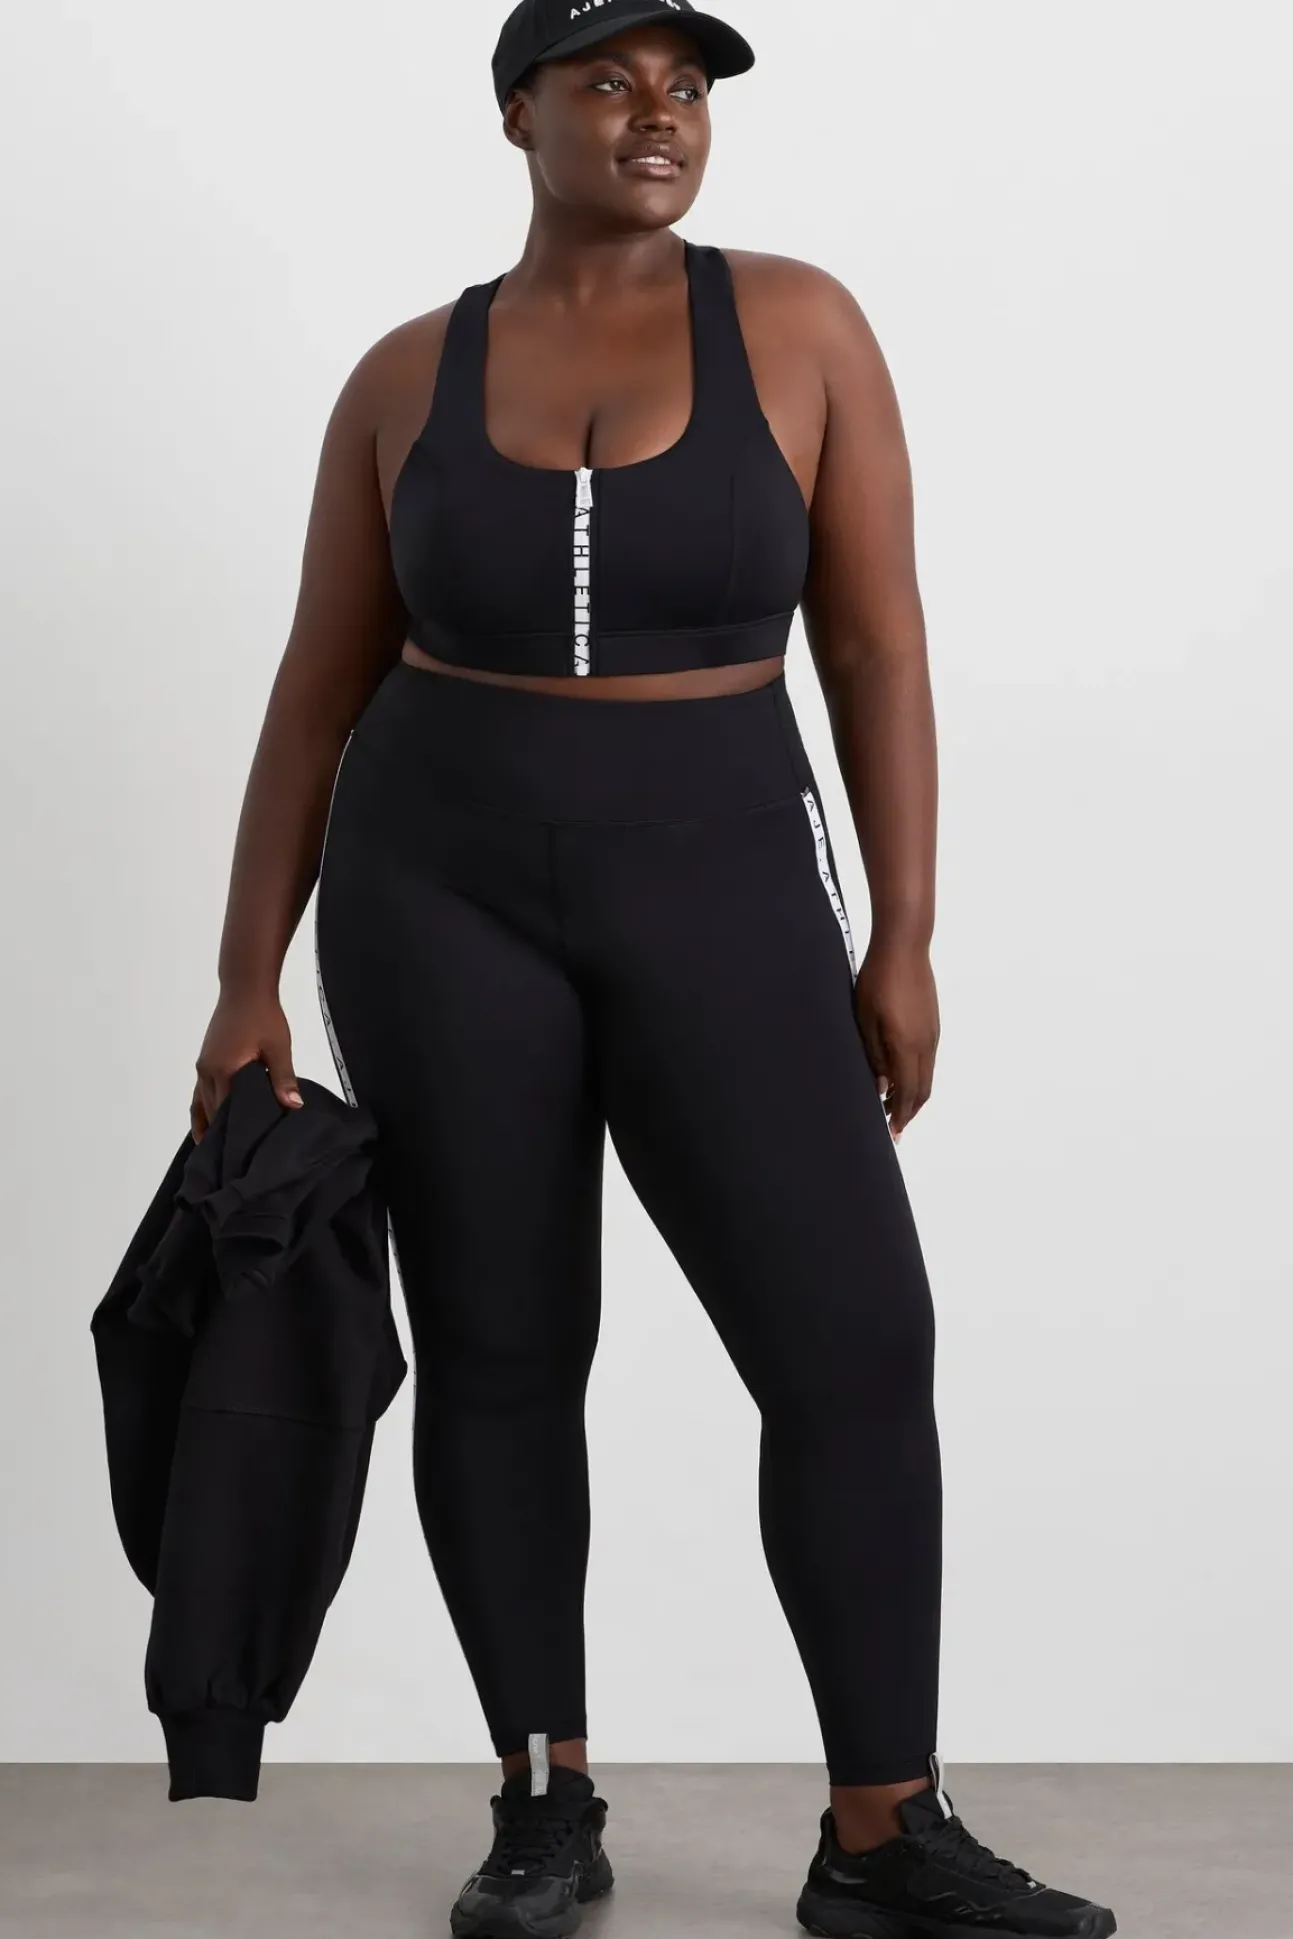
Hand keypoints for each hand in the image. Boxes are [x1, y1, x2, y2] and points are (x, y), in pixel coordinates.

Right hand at [190, 988, 302, 1142]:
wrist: (245, 988)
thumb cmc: (263, 1016)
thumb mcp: (278, 1048)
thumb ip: (283, 1078)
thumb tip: (293, 1106)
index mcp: (224, 1070)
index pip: (225, 1111)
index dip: (233, 1132)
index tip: (241, 1152)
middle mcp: (207, 1070)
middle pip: (211, 1111)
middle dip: (220, 1133)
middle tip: (232, 1158)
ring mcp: (203, 1065)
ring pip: (200, 1103)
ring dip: (208, 1123)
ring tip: (214, 1150)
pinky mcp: (205, 1060)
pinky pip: (199, 1091)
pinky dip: (202, 1109)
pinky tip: (208, 1122)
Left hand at [852, 938, 939, 1141]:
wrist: (904, 947)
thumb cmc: (878, 980)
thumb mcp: (866, 1020)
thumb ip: (874, 1056)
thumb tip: (881, 1087)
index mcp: (907, 1046)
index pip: (907, 1093)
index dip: (900, 1115)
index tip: (893, 1132)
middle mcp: (926, 1044)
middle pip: (922, 1090)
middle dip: (909, 1111)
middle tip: (894, 1125)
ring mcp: (933, 1033)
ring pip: (928, 1076)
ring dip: (914, 1095)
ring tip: (896, 1105)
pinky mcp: (933, 1023)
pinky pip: (929, 1060)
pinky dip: (919, 1077)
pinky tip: (903, 1076)